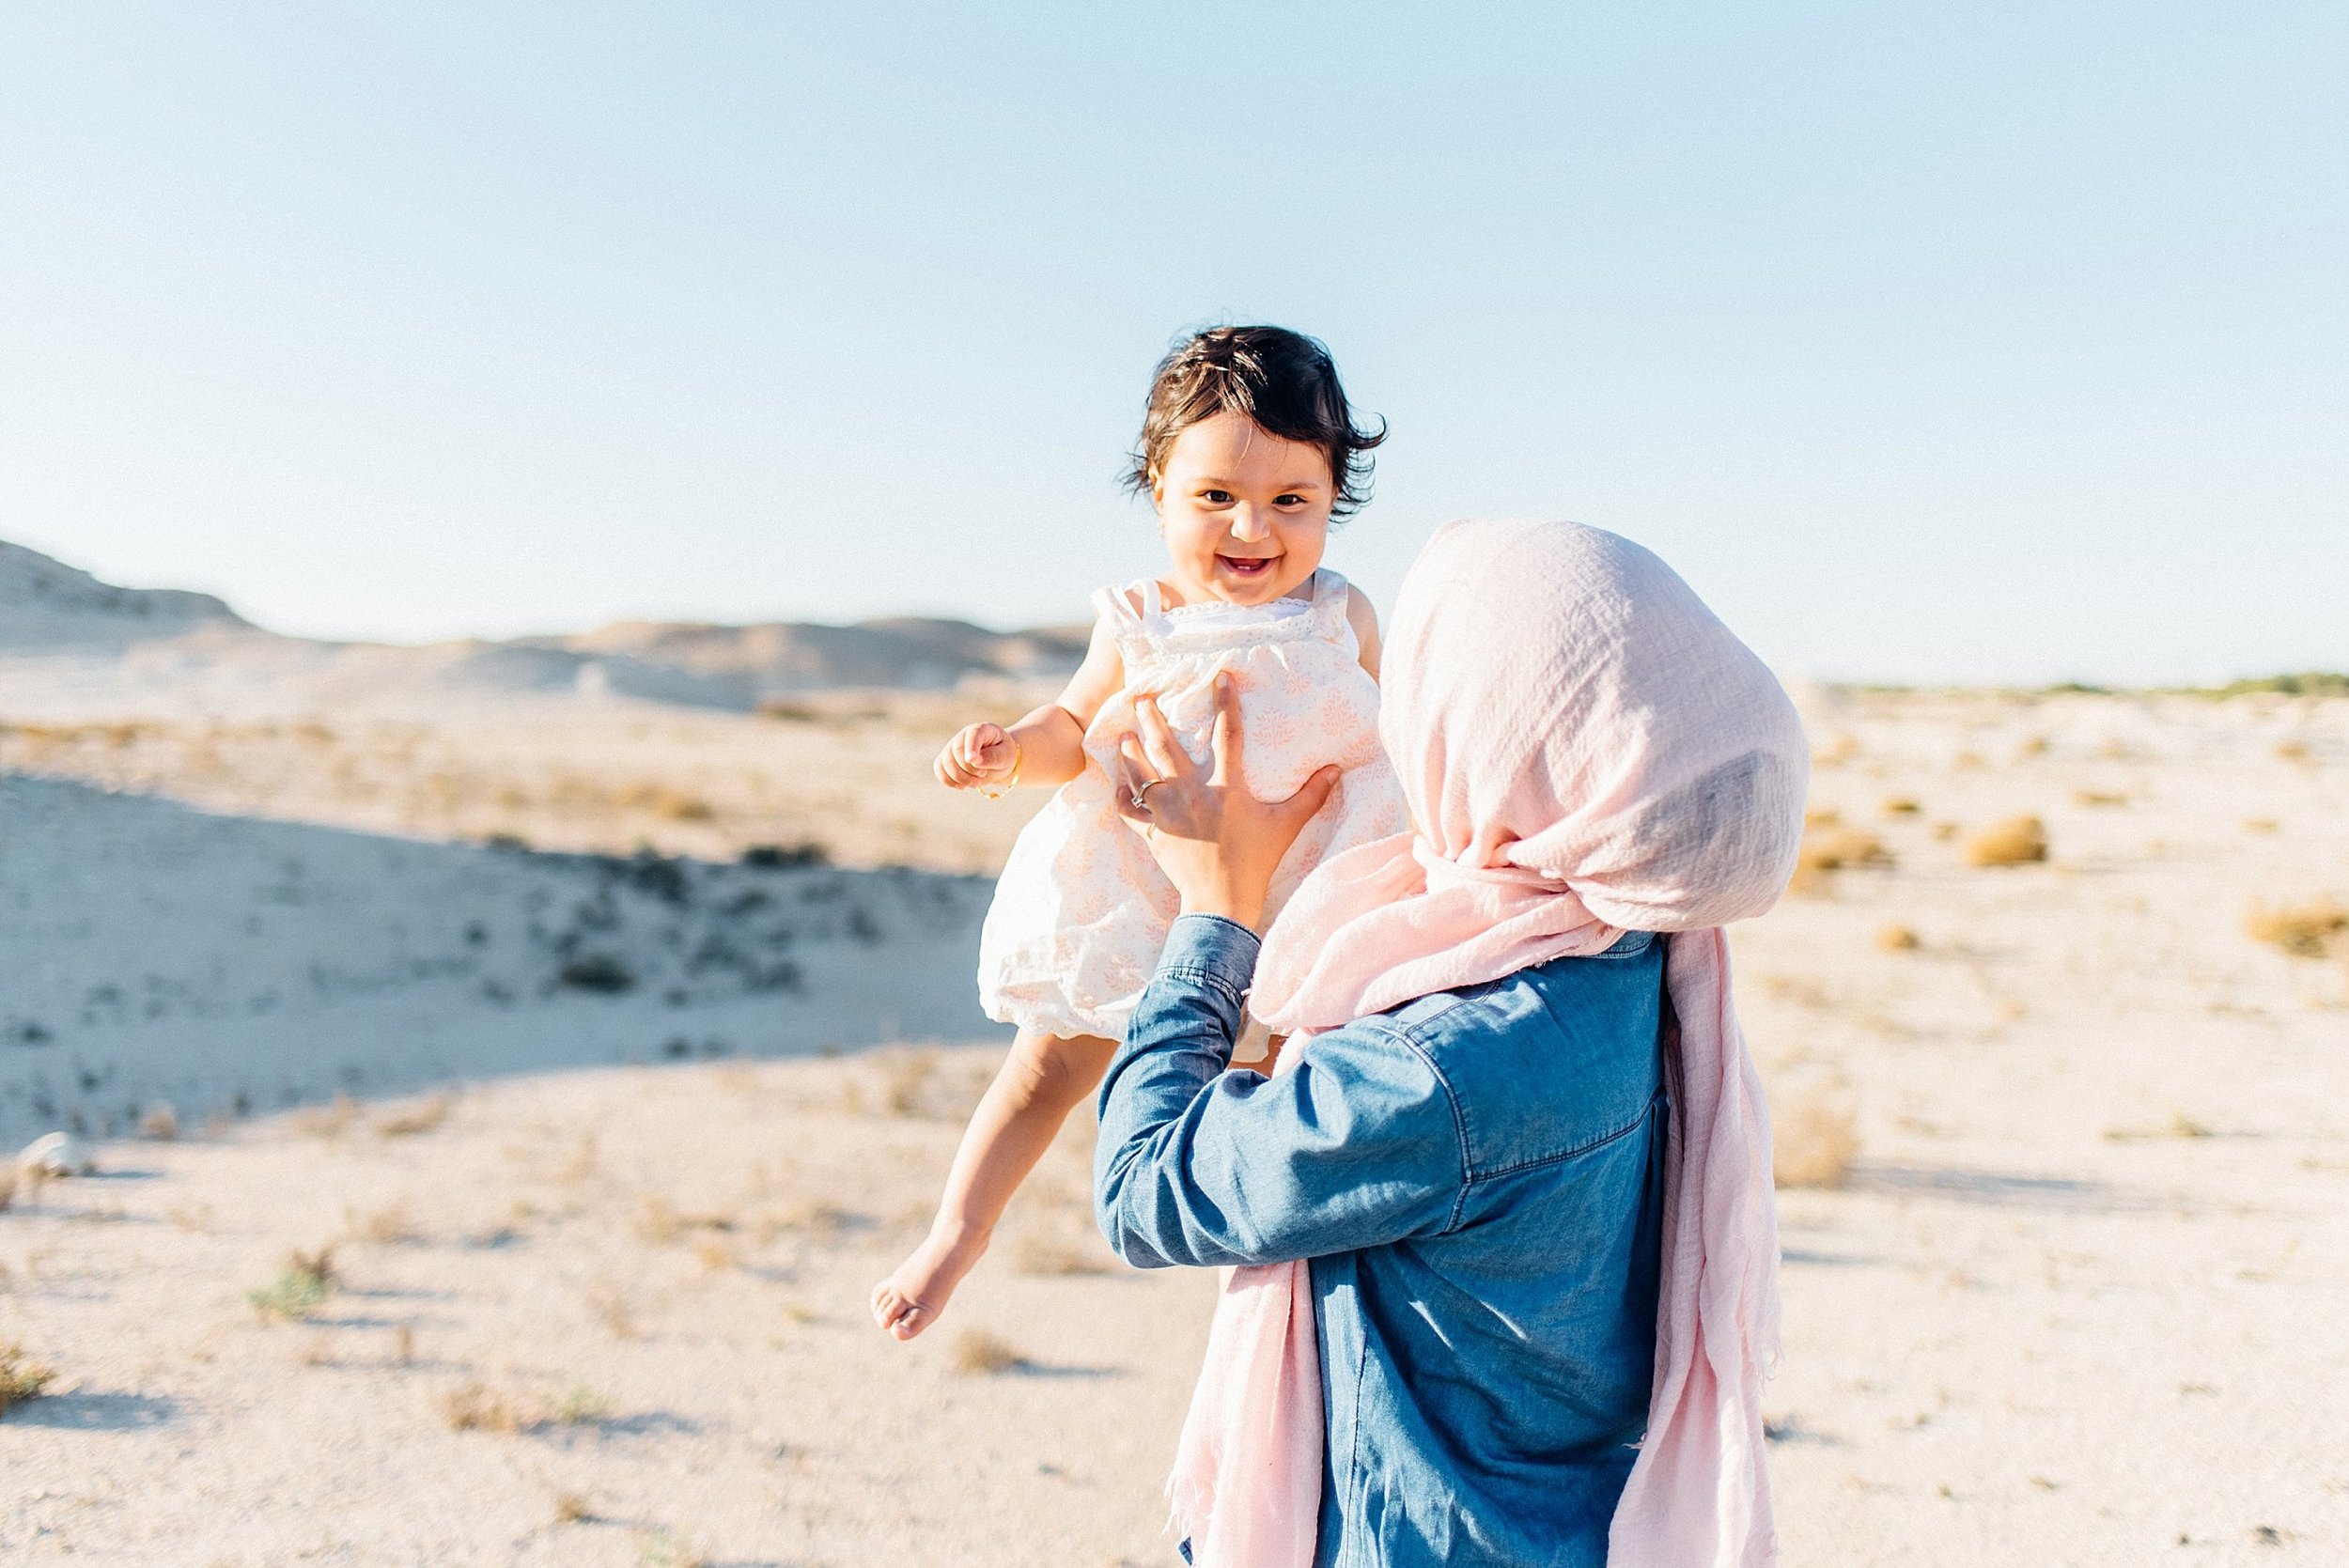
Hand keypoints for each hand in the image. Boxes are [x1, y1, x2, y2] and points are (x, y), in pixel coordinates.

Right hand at [936, 722, 1020, 791]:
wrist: (998, 762)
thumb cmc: (1004, 755)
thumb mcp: (1006, 756)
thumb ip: (992, 757)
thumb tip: (974, 760)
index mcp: (981, 729)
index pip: (973, 734)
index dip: (971, 747)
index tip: (973, 761)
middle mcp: (964, 735)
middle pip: (956, 750)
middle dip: (969, 768)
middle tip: (982, 775)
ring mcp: (952, 746)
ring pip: (946, 762)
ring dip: (960, 778)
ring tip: (975, 783)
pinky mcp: (946, 759)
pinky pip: (939, 769)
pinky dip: (948, 781)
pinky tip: (962, 786)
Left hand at [1114, 673, 1339, 930]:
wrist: (1221, 901)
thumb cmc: (1256, 861)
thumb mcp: (1286, 826)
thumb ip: (1311, 795)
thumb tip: (1337, 769)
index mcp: (1225, 786)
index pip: (1227, 734)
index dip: (1225, 703)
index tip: (1220, 676)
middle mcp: (1190, 793)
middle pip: (1164, 746)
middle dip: (1151, 719)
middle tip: (1141, 698)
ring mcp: (1166, 813)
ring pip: (1140, 773)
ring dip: (1130, 752)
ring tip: (1124, 735)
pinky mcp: (1152, 834)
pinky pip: (1127, 810)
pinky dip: (1120, 796)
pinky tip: (1117, 785)